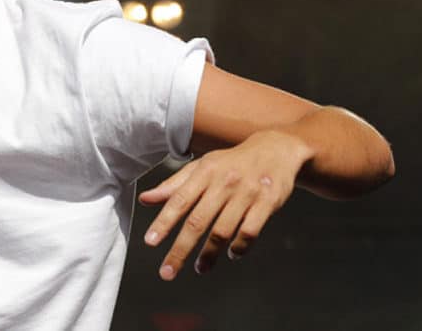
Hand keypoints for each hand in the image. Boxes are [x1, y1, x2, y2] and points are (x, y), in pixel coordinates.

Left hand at [137, 130, 311, 279]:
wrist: (276, 149)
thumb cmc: (232, 162)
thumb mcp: (202, 166)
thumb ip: (174, 185)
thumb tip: (145, 199)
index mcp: (204, 172)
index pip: (179, 200)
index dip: (163, 222)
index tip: (150, 242)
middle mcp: (224, 183)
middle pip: (197, 221)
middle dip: (180, 249)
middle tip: (168, 271)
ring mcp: (246, 193)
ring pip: (222, 231)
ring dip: (209, 254)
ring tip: (200, 268)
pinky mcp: (267, 203)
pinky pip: (249, 232)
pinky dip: (239, 247)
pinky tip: (231, 254)